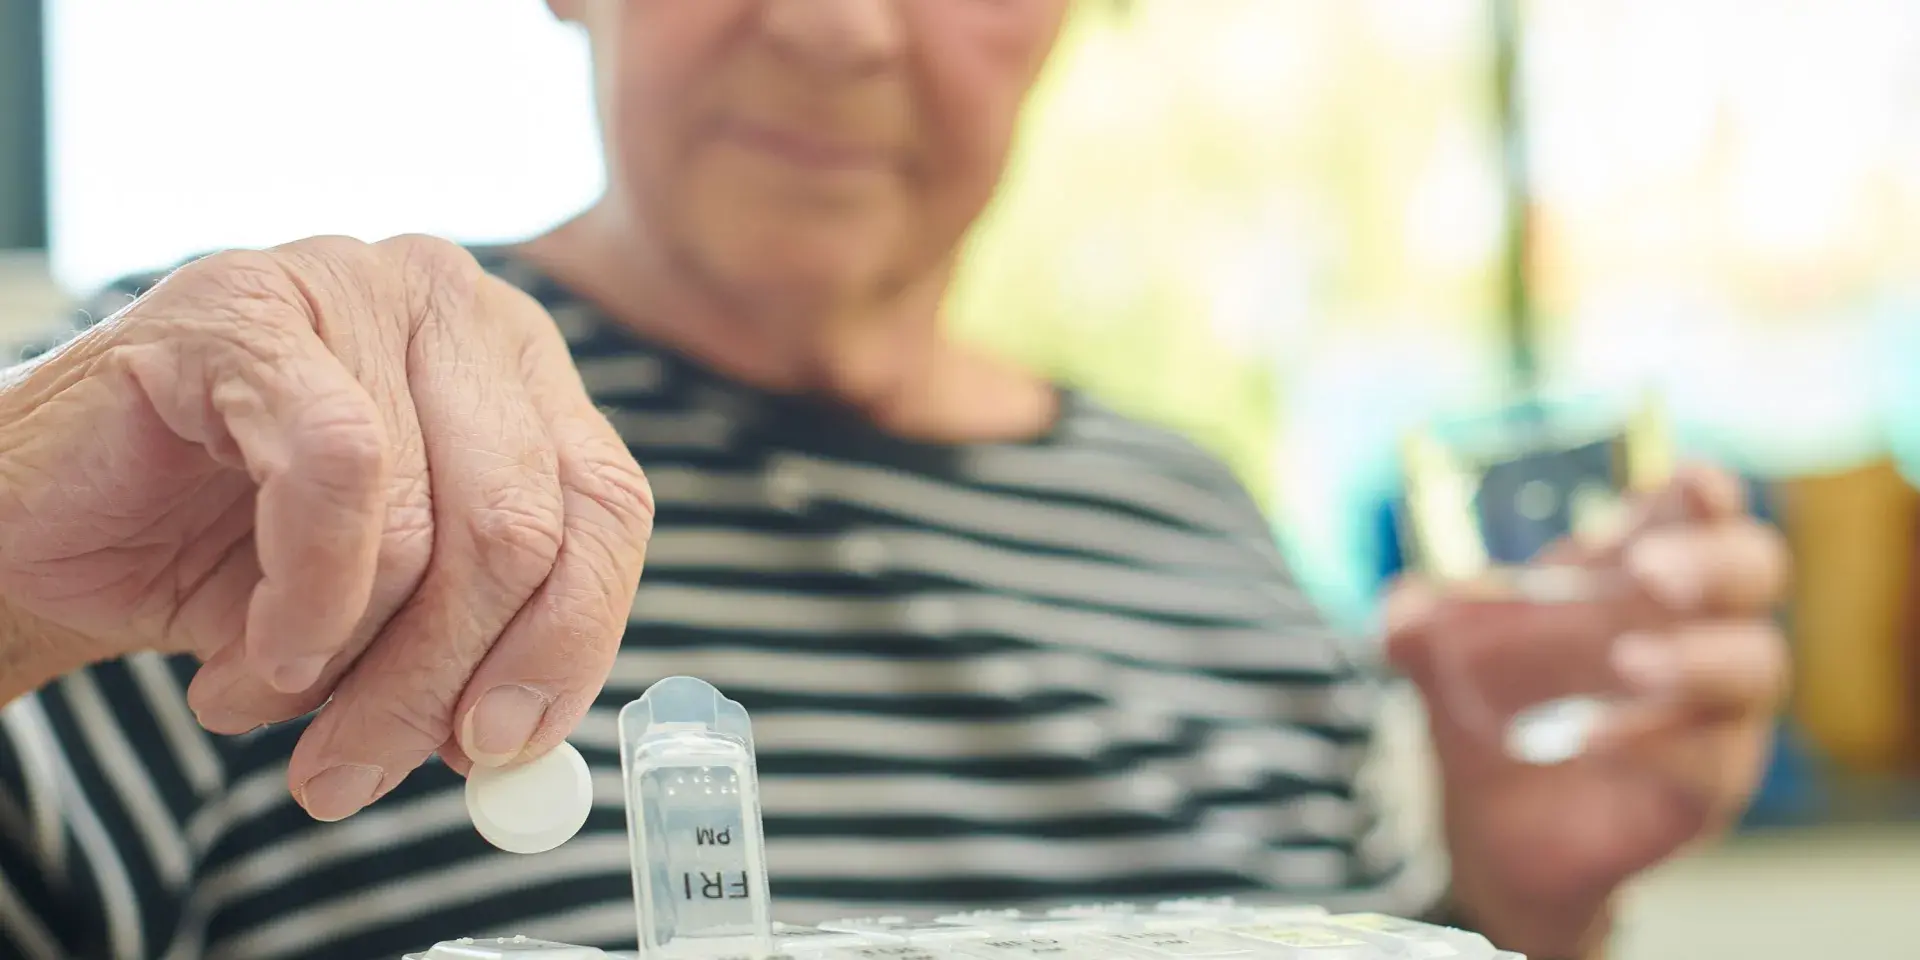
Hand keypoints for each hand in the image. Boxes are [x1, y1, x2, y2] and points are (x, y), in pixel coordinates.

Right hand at [0, 236, 653, 821]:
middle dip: (444, 683)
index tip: (506, 748)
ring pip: (434, 520)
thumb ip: (470, 657)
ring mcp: (356, 285)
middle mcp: (457, 309)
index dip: (571, 640)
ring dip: (349, 661)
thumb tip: (524, 737)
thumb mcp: (381, 625)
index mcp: (519, 373)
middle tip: (360, 772)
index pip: (607, 507)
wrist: (36, 523)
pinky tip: (244, 655)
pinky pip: (338, 472)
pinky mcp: (249, 303)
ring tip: (264, 698)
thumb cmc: (222, 562)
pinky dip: (304, 595)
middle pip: (527, 526)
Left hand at [1383, 464, 1789, 956]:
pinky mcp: (1706, 785)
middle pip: (1753, 570)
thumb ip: (1418, 625)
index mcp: (1636, 575)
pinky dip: (1655, 741)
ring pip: (1752, 666)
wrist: (1495, 833)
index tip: (1690, 478)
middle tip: (1652, 570)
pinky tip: (1593, 739)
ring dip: (1693, 659)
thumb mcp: (1441, 661)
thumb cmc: (1491, 713)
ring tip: (1626, 662)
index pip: (1698, 512)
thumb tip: (1401, 610)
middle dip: (1712, 562)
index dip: (1703, 491)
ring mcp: (1712, 709)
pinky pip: (1712, 759)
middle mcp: (1694, 628)